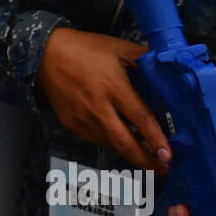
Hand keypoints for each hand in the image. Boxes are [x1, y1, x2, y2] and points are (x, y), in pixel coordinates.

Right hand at [35, 27, 171, 173]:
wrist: (46, 55)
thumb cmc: (83, 49)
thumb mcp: (118, 47)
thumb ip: (144, 57)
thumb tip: (168, 66)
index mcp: (114, 87)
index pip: (140, 119)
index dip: (156, 139)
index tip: (168, 154)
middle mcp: (98, 108)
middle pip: (125, 143)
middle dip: (146, 160)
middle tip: (163, 168)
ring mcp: (83, 119)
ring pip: (111, 145)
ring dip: (130, 155)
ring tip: (147, 159)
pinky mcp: (72, 124)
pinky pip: (97, 140)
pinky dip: (112, 144)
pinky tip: (122, 143)